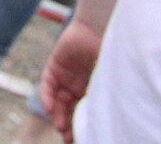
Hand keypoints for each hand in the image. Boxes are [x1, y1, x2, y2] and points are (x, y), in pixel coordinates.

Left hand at [39, 18, 103, 137]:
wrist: (101, 27)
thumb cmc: (113, 54)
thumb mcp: (112, 81)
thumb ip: (108, 97)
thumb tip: (111, 122)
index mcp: (93, 89)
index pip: (84, 111)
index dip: (81, 125)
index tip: (80, 139)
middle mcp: (78, 84)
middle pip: (70, 109)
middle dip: (68, 125)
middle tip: (68, 138)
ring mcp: (66, 75)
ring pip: (58, 100)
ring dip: (58, 114)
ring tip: (61, 127)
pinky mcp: (55, 65)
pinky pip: (48, 84)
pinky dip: (47, 96)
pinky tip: (51, 108)